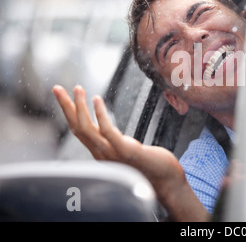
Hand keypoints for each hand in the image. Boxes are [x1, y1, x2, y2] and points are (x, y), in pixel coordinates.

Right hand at [52, 84, 208, 220]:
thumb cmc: (149, 163)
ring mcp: (112, 154)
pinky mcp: (126, 151)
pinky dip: (100, 115)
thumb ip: (113, 142)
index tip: (62, 95)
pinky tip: (97, 100)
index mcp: (101, 152)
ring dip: (79, 107)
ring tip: (77, 89)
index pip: (78, 130)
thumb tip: (106, 130)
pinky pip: (108, 132)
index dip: (69, 113)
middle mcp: (101, 154)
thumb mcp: (125, 149)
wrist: (165, 179)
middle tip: (57, 88)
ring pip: (87, 129)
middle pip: (77, 128)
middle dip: (66, 107)